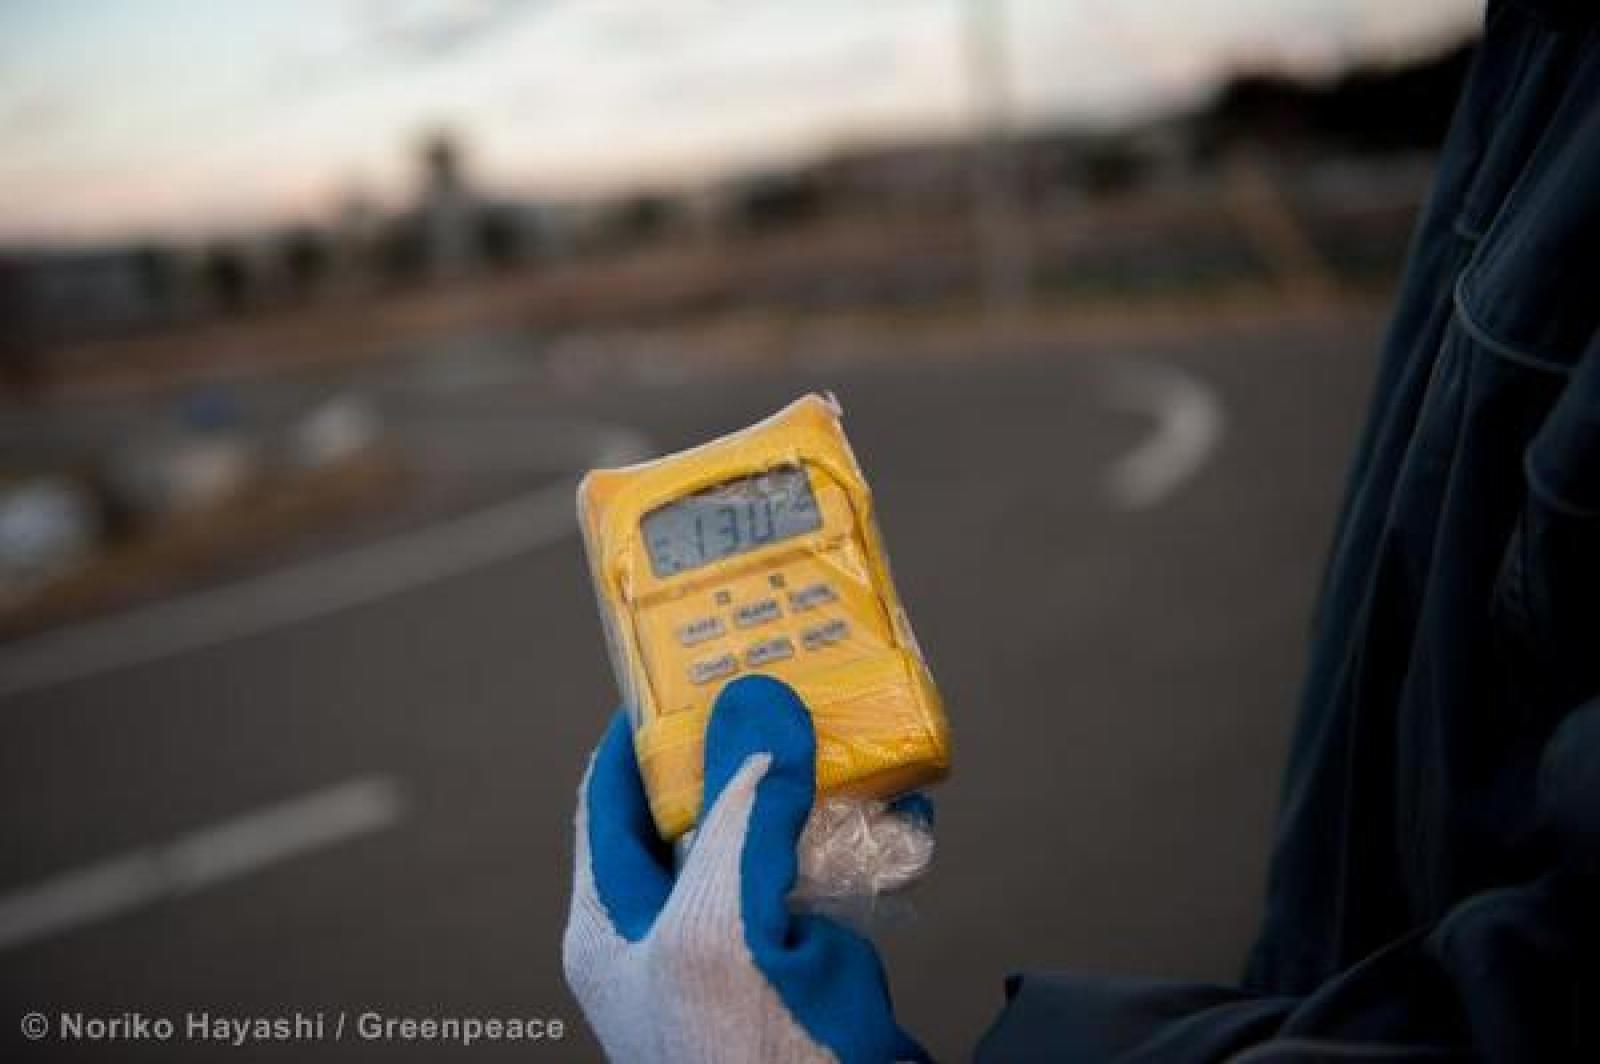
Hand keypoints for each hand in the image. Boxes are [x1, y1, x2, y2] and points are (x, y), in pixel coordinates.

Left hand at [563, 675, 928, 1062]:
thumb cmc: (740, 1062)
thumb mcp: (720, 925)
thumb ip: (737, 818)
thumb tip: (758, 714)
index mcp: (614, 924)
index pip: (609, 802)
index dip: (638, 733)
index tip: (678, 670)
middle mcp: (672, 929)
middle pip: (697, 810)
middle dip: (741, 746)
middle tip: (780, 679)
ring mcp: (742, 946)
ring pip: (771, 836)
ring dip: (812, 782)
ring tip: (845, 721)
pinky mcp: (809, 962)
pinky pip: (832, 875)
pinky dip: (867, 831)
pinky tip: (901, 799)